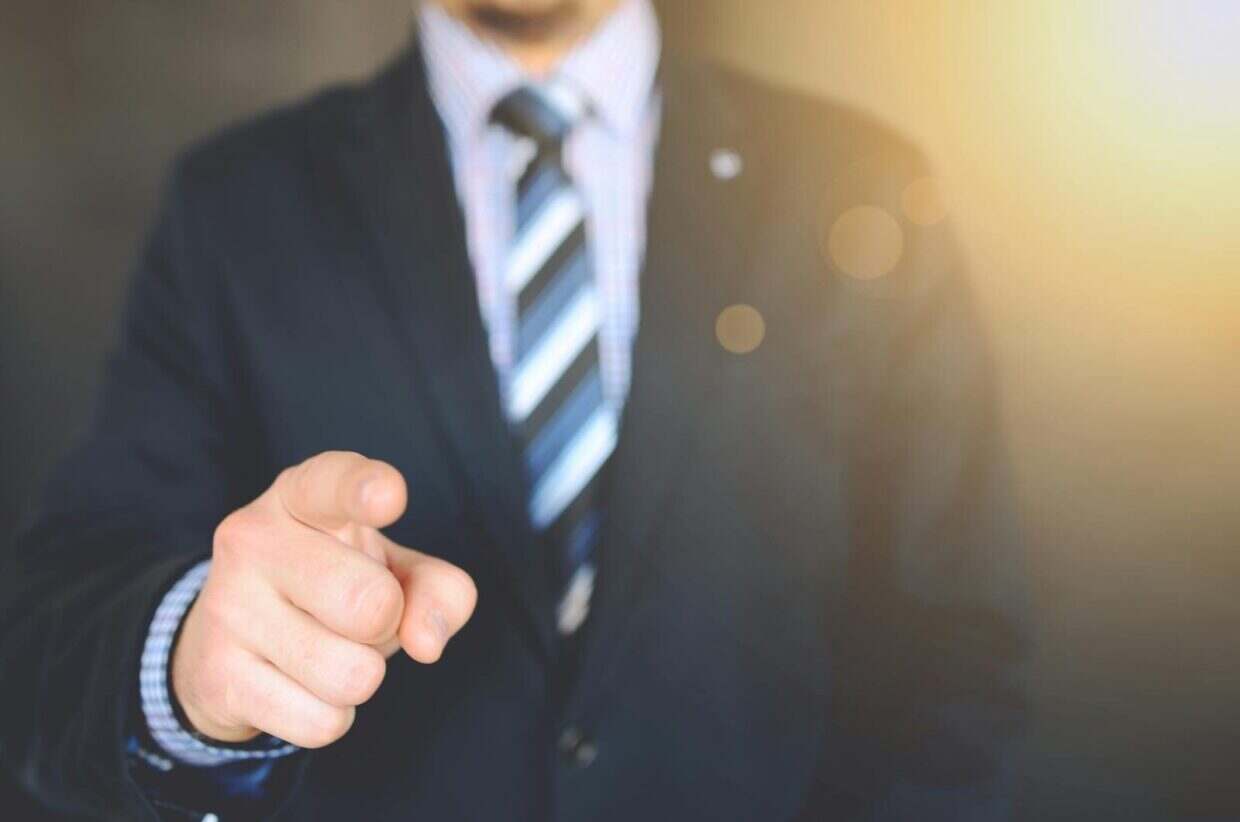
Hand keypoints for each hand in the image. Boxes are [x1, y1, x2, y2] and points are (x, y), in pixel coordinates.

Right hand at [171, 451, 476, 747]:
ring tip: (329, 650)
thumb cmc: (335, 588)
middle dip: (387, 625)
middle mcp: (255, 538)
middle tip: (361, 617)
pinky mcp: (217, 675)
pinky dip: (331, 716)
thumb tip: (426, 641)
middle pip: (371, 605)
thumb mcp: (394, 570)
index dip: (365, 490)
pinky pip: (321, 722)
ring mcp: (228, 606)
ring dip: (361, 677)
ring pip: (351, 675)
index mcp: (302, 496)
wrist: (231, 640)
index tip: (389, 496)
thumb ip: (440, 590)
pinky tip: (300, 687)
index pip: (333, 482)